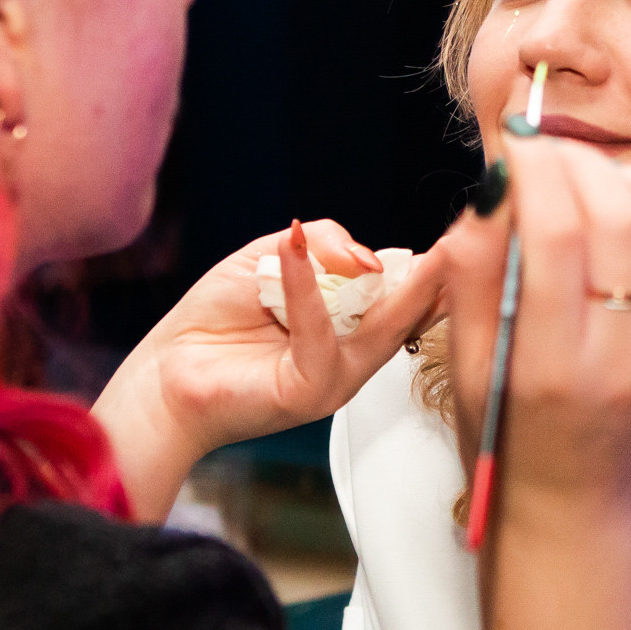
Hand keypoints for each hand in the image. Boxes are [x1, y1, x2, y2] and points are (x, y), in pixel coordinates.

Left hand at [93, 219, 445, 520]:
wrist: (163, 378)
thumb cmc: (211, 324)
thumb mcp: (267, 261)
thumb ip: (320, 245)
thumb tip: (365, 256)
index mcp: (348, 327)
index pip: (404, 296)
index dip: (431, 268)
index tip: (462, 237)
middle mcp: (351, 356)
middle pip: (409, 314)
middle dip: (440, 279)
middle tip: (467, 245)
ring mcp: (336, 378)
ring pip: (380, 328)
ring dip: (403, 287)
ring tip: (430, 256)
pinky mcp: (309, 392)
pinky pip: (320, 336)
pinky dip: (307, 289)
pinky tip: (294, 252)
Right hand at [439, 131, 630, 530]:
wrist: (574, 508)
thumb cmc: (507, 436)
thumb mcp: (466, 366)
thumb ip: (471, 273)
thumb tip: (493, 183)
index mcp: (548, 367)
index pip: (553, 239)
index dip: (535, 172)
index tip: (515, 144)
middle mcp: (620, 359)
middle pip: (619, 224)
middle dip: (578, 164)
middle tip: (547, 150)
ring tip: (594, 169)